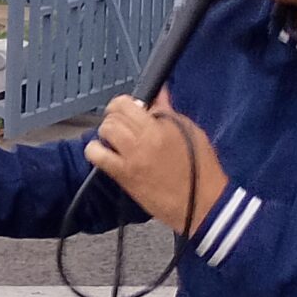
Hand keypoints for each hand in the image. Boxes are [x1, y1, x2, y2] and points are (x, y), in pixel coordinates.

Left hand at [84, 92, 225, 236]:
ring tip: (115, 136)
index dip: (124, 102)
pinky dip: (95, 150)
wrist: (202, 202)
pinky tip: (103, 151)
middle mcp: (143, 140)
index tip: (128, 107)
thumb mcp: (191, 131)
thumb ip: (169, 112)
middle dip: (115, 115)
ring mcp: (131, 158)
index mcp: (161, 127)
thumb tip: (158, 94)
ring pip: (105, 131)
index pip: (128, 103)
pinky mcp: (123, 176)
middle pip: (115, 115)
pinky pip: (97, 157)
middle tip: (122, 122)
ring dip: (106, 130)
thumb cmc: (201, 167)